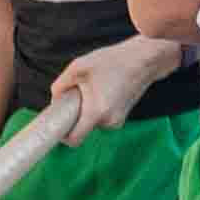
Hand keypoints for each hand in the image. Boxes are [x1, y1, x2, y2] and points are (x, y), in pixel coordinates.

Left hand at [42, 33, 177, 134]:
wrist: (144, 60)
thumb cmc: (113, 61)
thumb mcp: (78, 67)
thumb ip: (60, 85)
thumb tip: (55, 99)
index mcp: (96, 112)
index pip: (75, 139)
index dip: (62, 136)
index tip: (58, 125)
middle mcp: (109, 121)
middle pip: (82, 128)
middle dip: (76, 115)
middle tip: (76, 95)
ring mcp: (118, 120)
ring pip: (93, 121)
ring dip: (87, 110)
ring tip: (93, 88)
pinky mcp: (122, 116)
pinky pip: (102, 117)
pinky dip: (97, 108)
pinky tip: (102, 89)